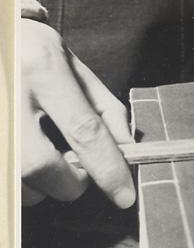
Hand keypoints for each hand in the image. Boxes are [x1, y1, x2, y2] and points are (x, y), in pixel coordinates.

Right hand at [21, 19, 135, 207]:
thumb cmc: (33, 51)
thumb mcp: (74, 67)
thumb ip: (104, 109)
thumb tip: (127, 149)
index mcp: (43, 69)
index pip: (84, 130)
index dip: (108, 169)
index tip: (124, 195)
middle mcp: (9, 92)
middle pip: (40, 166)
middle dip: (68, 182)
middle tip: (77, 171)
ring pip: (14, 180)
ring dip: (38, 186)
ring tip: (45, 161)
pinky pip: (2, 180)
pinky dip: (18, 181)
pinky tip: (25, 159)